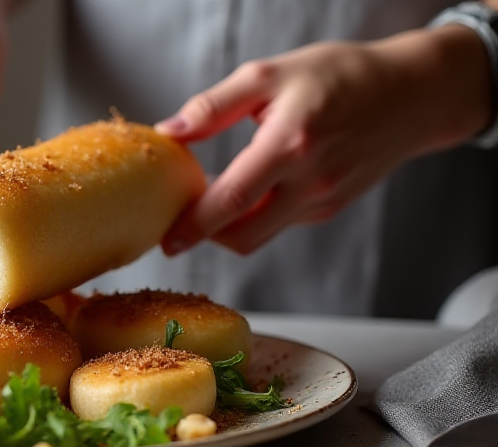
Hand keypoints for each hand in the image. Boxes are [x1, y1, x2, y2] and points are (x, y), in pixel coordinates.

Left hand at [158, 26, 491, 255]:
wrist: (413, 93)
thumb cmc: (341, 75)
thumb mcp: (270, 74)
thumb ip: (214, 106)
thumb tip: (169, 131)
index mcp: (290, 144)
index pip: (230, 200)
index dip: (193, 226)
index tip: (167, 238)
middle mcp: (310, 182)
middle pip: (244, 236)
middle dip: (206, 236)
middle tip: (178, 223)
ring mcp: (323, 200)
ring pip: (261, 234)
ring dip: (229, 226)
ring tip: (207, 199)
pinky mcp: (330, 208)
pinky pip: (281, 223)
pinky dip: (255, 216)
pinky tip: (245, 189)